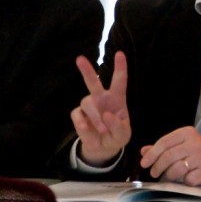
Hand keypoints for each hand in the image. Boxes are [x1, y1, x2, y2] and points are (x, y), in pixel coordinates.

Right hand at [72, 51, 130, 165]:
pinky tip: (87, 129)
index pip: (119, 81)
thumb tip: (106, 115)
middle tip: (79, 59)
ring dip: (96, 118)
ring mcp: (88, 105)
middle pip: (93, 82)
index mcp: (117, 99)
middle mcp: (101, 98)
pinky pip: (77, 115)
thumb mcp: (123, 134)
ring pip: (87, 103)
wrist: (103, 148)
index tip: (120, 53)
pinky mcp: (78, 114)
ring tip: (103, 130)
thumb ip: (118, 126)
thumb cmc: (116, 136)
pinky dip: (82, 124)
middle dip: (87, 71)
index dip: (120, 67)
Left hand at [139, 126, 200, 185]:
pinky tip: (184, 179)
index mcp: (186, 133)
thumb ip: (163, 147)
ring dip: (167, 176)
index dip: (152, 154)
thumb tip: (144, 152)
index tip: (144, 163)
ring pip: (176, 169)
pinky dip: (183, 182)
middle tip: (153, 173)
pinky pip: (187, 179)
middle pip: (168, 156)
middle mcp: (195, 143)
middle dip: (157, 167)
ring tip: (166, 177)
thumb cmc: (198, 151)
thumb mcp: (181, 144)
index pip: (164, 142)